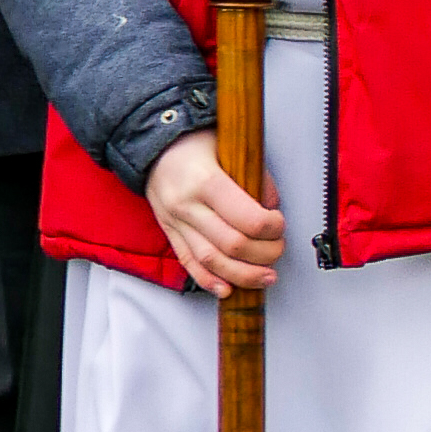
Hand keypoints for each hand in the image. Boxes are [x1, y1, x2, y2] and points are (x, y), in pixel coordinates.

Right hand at [145, 125, 285, 297]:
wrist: (151, 145)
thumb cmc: (192, 142)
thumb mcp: (228, 146)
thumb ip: (254, 176)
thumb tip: (271, 206)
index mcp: (204, 181)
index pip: (246, 219)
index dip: (272, 228)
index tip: (279, 224)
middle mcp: (186, 205)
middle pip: (232, 245)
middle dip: (265, 254)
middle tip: (277, 249)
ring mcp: (175, 222)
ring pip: (212, 262)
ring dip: (244, 275)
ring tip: (266, 276)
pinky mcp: (169, 233)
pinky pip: (189, 264)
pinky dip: (210, 281)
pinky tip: (228, 289)